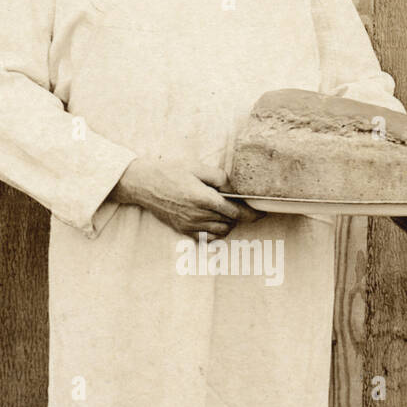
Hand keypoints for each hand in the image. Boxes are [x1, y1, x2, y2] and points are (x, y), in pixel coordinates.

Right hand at [112, 158, 262, 239]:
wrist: (145, 184)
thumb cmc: (171, 172)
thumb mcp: (197, 167)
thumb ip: (220, 178)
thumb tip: (234, 190)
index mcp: (204, 198)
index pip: (236, 212)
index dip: (252, 214)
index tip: (261, 213)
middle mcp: (198, 215)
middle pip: (230, 222)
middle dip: (238, 215)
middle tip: (235, 204)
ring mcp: (190, 225)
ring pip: (220, 232)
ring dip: (227, 224)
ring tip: (223, 211)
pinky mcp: (183, 230)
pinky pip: (206, 238)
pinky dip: (214, 233)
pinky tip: (212, 221)